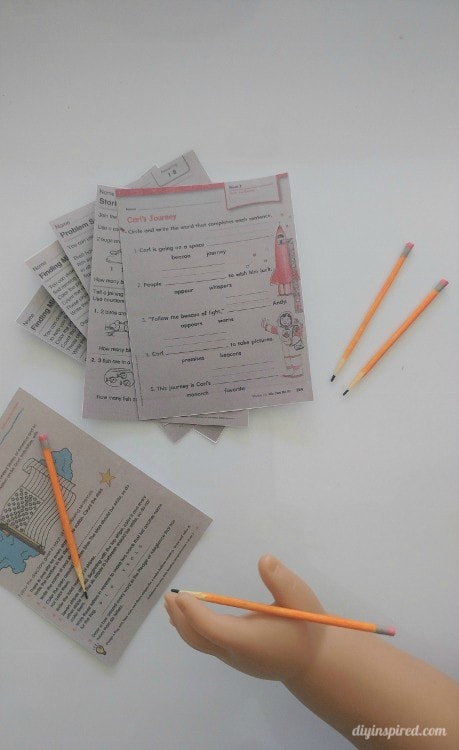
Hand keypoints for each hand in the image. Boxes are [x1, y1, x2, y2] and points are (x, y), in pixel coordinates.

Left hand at [164, 554, 327, 681]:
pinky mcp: (236, 658)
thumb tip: (264, 560)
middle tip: (168, 596)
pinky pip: (208, 644)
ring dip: (184, 624)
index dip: (193, 613)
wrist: (315, 663)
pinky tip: (190, 618)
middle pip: (199, 639)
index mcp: (250, 640)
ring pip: (201, 643)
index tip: (181, 594)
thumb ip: (283, 581)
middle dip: (181, 618)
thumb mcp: (301, 599)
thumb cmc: (308, 628)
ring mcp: (235, 659)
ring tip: (171, 605)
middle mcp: (237, 653)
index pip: (212, 628)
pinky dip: (194, 629)